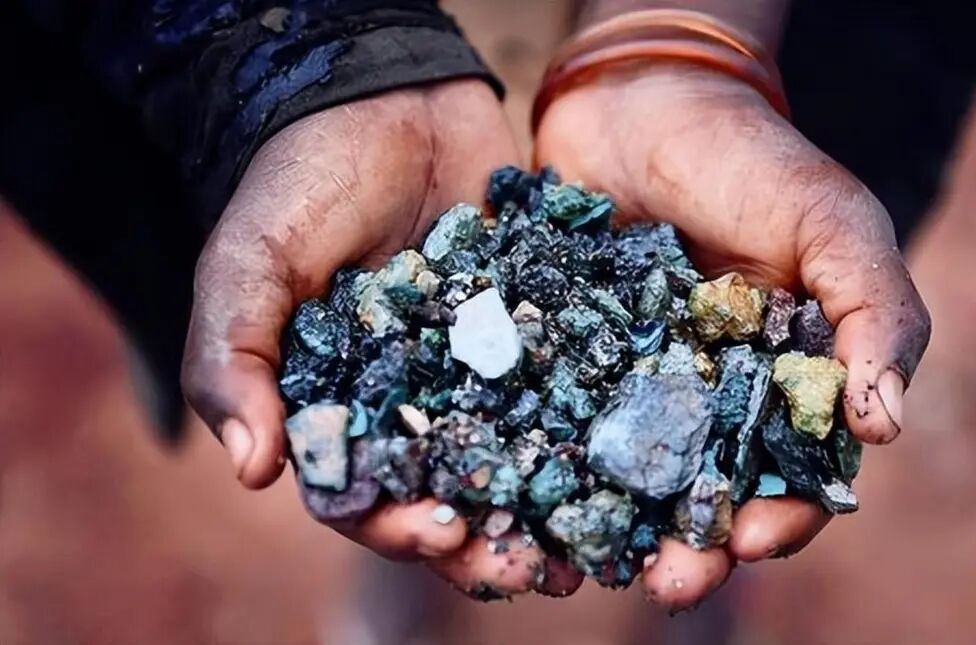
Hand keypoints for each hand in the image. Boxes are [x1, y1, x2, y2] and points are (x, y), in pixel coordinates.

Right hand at [181, 80, 575, 597]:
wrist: (383, 101)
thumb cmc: (299, 187)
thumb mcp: (247, 268)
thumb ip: (234, 361)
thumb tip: (251, 471)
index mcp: (345, 409)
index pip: (366, 494)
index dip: (399, 527)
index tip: (442, 537)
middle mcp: (417, 404)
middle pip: (453, 494)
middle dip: (489, 540)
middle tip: (536, 569)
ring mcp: (482, 370)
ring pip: (518, 457)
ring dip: (550, 507)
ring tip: (592, 546)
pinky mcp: (538, 327)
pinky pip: (569, 384)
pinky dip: (594, 425)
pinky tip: (629, 454)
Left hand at [535, 63, 930, 609]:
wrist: (642, 103)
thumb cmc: (752, 163)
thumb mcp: (833, 225)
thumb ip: (874, 315)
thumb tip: (886, 426)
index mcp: (780, 383)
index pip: (790, 473)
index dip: (779, 517)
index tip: (749, 543)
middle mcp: (704, 399)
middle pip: (700, 494)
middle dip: (687, 545)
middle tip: (663, 582)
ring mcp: (628, 386)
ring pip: (620, 478)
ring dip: (608, 527)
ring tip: (584, 562)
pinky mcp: (562, 365)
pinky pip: (548, 427)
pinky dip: (537, 469)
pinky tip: (521, 500)